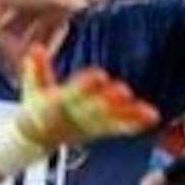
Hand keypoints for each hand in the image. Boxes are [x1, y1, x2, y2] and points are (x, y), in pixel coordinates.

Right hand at [14, 42, 159, 150]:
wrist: (38, 136)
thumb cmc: (37, 107)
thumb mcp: (32, 87)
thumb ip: (36, 68)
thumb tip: (36, 48)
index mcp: (57, 106)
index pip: (71, 95)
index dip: (84, 86)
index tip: (99, 75)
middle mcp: (75, 118)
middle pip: (94, 110)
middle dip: (110, 102)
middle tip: (125, 91)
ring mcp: (89, 126)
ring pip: (111, 121)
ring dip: (130, 116)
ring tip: (149, 112)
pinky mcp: (100, 130)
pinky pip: (119, 128)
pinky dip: (136, 124)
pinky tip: (152, 117)